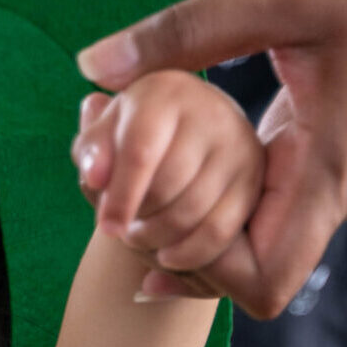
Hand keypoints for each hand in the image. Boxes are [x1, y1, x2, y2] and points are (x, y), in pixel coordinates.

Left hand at [72, 71, 263, 290]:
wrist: (186, 135)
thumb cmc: (132, 139)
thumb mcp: (104, 137)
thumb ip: (91, 152)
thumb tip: (94, 176)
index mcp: (165, 91)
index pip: (140, 152)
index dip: (120, 197)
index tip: (106, 229)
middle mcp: (211, 110)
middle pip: (166, 188)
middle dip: (138, 219)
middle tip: (123, 230)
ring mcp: (239, 144)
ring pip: (192, 213)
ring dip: (158, 239)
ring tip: (140, 238)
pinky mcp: (254, 177)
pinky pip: (218, 231)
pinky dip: (188, 253)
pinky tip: (167, 256)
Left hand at [76, 0, 346, 317]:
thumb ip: (184, 34)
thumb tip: (93, 66)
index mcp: (327, 170)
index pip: (260, 284)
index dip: (197, 275)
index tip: (143, 223)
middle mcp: (336, 188)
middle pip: (249, 273)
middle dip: (181, 250)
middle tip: (118, 201)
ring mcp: (338, 171)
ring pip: (258, 236)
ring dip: (196, 219)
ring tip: (136, 175)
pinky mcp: (334, 146)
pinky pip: (270, 196)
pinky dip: (222, 187)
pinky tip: (179, 150)